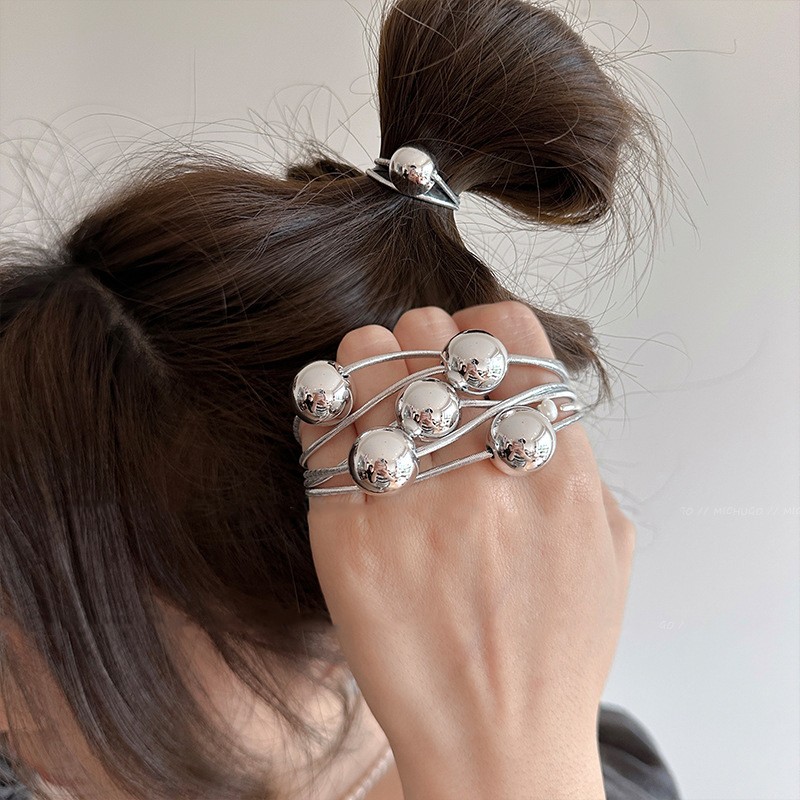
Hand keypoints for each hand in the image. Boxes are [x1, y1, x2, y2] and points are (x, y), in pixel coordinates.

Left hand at [298, 301, 635, 798]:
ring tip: (368, 384)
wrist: (496, 743)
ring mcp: (411, 505)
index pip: (510, 336)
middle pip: (430, 339)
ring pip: (365, 366)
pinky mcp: (344, 539)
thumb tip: (532, 405)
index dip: (482, 324)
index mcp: (558, 471)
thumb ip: (577, 462)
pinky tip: (334, 419)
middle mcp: (484, 476)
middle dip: (420, 339)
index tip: (466, 339)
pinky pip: (318, 432)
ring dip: (365, 360)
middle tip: (414, 365)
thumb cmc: (556, 652)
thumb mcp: (607, 546)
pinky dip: (322, 408)